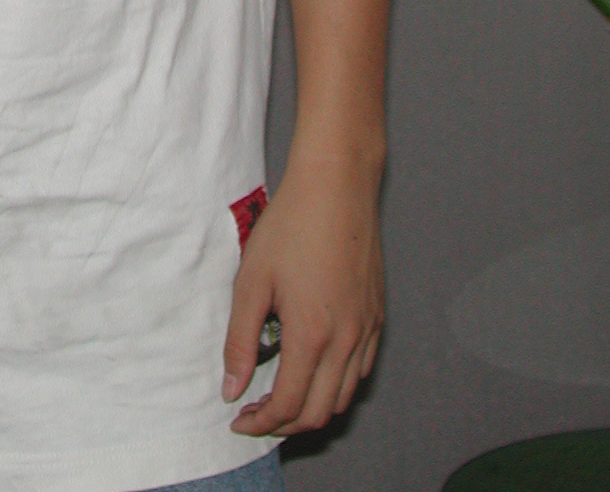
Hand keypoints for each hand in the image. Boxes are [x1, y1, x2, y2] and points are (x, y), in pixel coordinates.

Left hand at [220, 151, 384, 436]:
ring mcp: (367, 329)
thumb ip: (240, 340)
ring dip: (312, 407)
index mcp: (312, 335)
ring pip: (344, 397)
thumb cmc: (291, 224)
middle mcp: (347, 341)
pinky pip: (361, 370)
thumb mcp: (252, 280)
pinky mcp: (377, 316)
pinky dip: (337, 384)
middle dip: (284, 424)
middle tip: (256, 412)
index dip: (260, 422)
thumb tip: (232, 387)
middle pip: (318, 413)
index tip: (238, 418)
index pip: (287, 405)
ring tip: (281, 394)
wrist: (337, 185)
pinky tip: (313, 366)